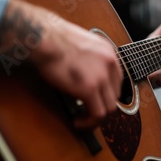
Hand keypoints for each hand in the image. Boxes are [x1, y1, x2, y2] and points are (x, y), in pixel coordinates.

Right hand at [0, 0, 122, 128]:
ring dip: (96, 117)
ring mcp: (102, 76)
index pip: (117, 80)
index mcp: (108, 51)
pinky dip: (89, 122)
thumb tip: (84, 74)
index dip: (106, 93)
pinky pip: (97, 114)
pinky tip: (78, 121)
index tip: (96, 99)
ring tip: (82, 120)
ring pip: (109, 107)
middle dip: (102, 106)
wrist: (42, 38)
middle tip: (88, 112)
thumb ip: (88, 59)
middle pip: (114, 94)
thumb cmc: (51, 38)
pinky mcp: (90, 88)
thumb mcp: (80, 44)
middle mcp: (110, 63)